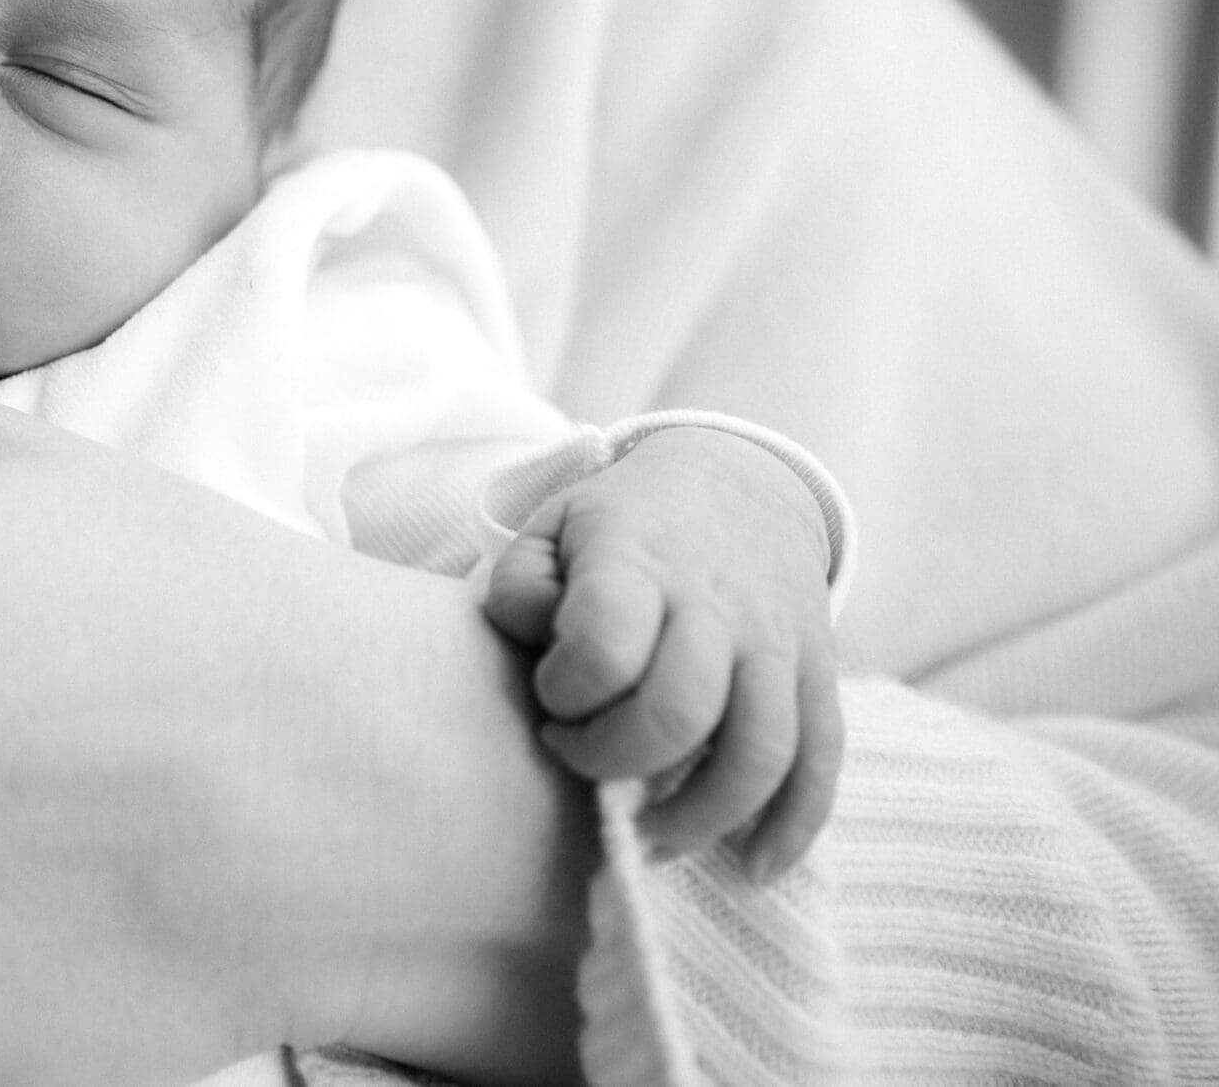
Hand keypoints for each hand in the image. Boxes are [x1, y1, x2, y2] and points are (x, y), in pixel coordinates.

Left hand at [482, 427, 842, 878]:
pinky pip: (823, 757)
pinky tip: (754, 867)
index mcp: (639, 562)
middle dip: (616, 760)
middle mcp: (718, 605)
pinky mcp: (819, 671)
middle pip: (680, 711)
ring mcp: (777, 643)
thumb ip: (522, 586)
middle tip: (579, 759)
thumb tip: (534, 643)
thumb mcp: (554, 528)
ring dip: (702, 815)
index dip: (566, 692)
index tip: (550, 702)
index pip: (604, 646)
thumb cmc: (625, 522)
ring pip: (761, 750)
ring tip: (651, 839)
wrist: (736, 478)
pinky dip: (795, 824)